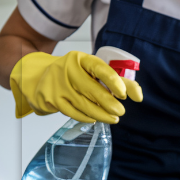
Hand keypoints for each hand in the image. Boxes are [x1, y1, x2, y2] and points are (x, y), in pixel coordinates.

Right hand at [9, 51, 142, 123]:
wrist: (39, 76)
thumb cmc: (74, 75)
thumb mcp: (94, 72)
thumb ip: (119, 81)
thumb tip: (139, 96)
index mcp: (81, 59)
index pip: (99, 68)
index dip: (113, 81)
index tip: (124, 94)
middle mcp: (68, 70)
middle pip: (93, 90)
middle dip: (110, 104)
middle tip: (121, 111)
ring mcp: (59, 86)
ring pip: (85, 105)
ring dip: (102, 115)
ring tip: (113, 118)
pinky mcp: (53, 100)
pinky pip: (74, 113)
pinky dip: (87, 118)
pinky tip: (95, 119)